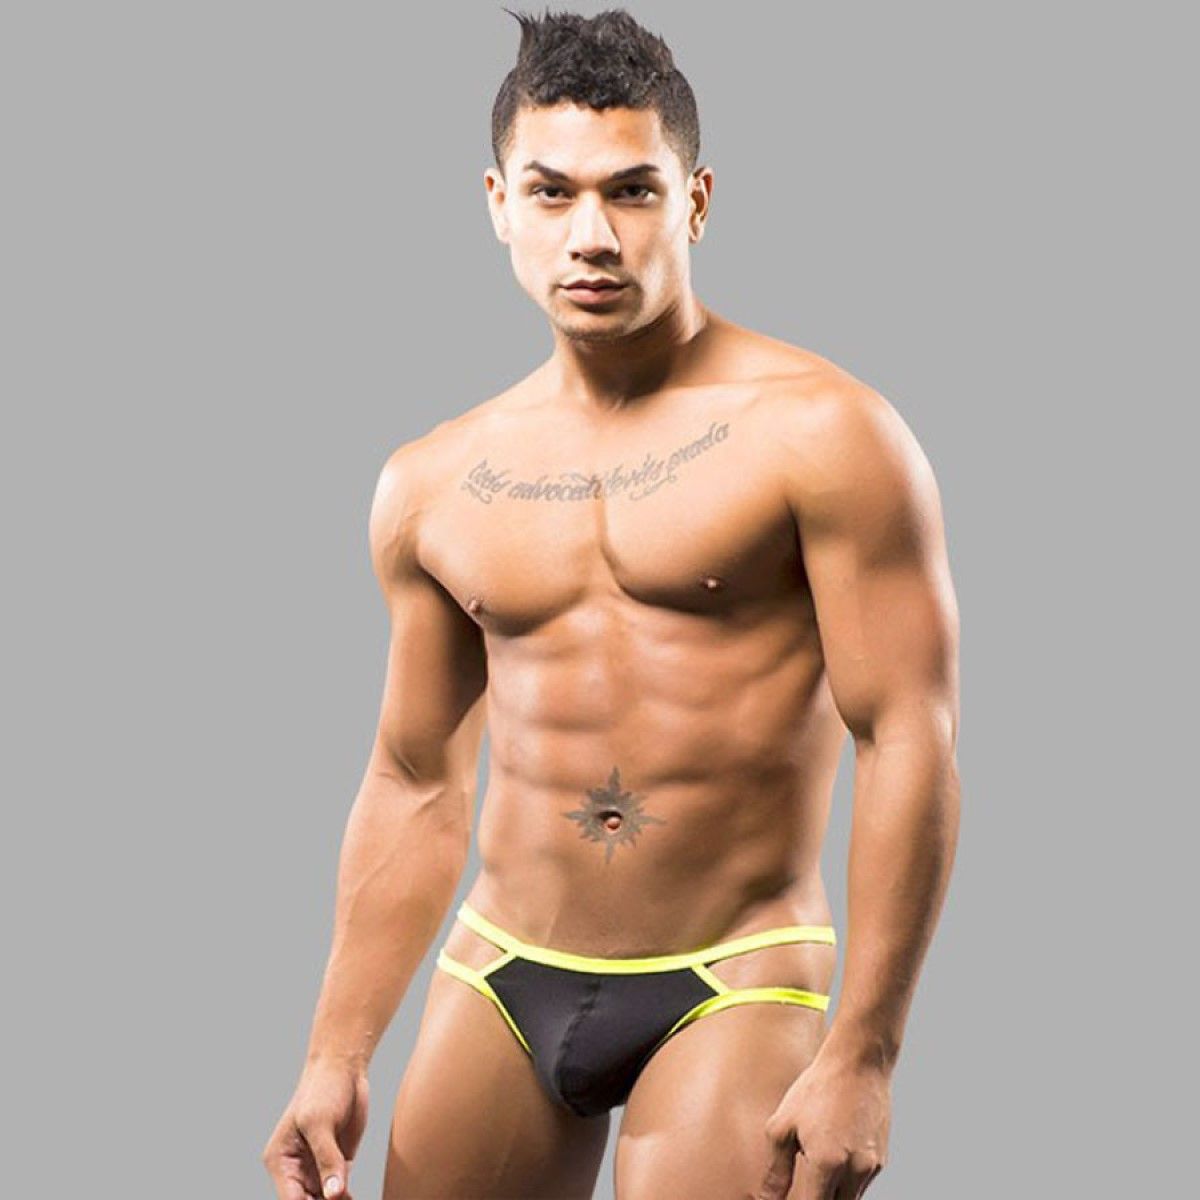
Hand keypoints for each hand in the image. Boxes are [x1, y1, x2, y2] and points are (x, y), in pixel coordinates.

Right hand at [262, 1060, 369, 1199]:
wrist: (344, 1068)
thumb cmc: (323, 1088)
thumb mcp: (321, 1122)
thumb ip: (327, 1158)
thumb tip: (333, 1195)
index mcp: (281, 1161)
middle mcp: (296, 1169)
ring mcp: (317, 1168)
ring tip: (350, 1199)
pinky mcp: (336, 1164)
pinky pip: (339, 1192)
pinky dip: (346, 1198)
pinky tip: (355, 1198)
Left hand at [755, 1052, 889, 1199]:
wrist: (858, 1063)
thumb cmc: (817, 1089)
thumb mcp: (784, 1125)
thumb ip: (776, 1170)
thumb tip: (766, 1199)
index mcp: (827, 1163)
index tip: (791, 1198)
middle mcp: (854, 1171)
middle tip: (803, 1186)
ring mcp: (871, 1167)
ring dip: (832, 1193)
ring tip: (817, 1165)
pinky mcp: (881, 1160)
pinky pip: (861, 1184)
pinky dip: (846, 1180)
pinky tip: (833, 1154)